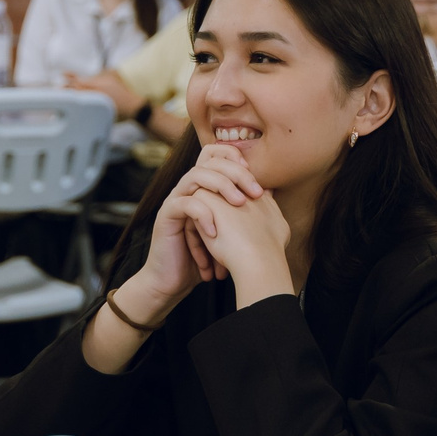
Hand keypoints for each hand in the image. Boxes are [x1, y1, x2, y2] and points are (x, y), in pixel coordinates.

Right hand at [171, 148, 292, 296]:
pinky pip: (184, 204)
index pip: (215, 154)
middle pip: (208, 160)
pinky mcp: (166, 216)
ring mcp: (176, 200)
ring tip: (239, 204)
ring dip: (221, 186)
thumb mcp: (232, 230)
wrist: (177, 280)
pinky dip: (202, 215)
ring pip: (195, 175)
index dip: (235, 157)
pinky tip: (215, 232)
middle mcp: (188, 189)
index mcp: (203, 187)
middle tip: (255, 192)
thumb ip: (245, 208)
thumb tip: (270, 190)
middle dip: (236, 172)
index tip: (255, 179)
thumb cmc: (206, 256)